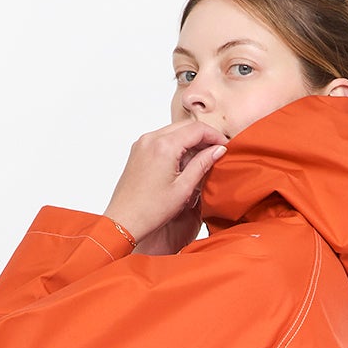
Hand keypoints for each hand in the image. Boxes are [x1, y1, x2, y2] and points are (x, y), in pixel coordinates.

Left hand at [103, 119, 227, 256]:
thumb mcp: (183, 188)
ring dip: (189, 141)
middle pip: (185, 127)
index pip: (197, 129)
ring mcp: (142, 143)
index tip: (225, 147)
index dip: (215, 136)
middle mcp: (151, 139)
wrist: (123, 221)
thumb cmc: (150, 210)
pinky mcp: (138, 150)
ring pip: (173, 132)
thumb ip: (202, 164)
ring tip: (201, 160)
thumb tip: (218, 150)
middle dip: (203, 137)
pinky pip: (161, 139)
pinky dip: (175, 146)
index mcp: (164, 145)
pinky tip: (183, 163)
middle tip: (216, 152)